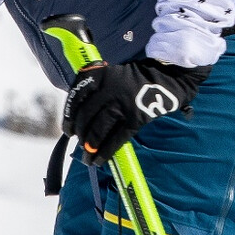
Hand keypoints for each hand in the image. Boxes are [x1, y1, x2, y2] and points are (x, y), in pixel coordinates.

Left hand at [63, 58, 208, 165]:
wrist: (166, 76)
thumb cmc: (136, 77)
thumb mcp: (113, 74)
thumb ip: (97, 88)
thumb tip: (81, 113)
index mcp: (100, 76)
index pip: (76, 97)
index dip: (69, 116)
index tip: (67, 129)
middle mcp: (107, 90)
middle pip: (85, 116)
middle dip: (80, 133)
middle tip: (80, 143)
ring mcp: (121, 105)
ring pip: (98, 129)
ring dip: (90, 146)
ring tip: (87, 158)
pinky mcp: (135, 119)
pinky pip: (116, 139)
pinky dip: (106, 152)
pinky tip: (99, 161)